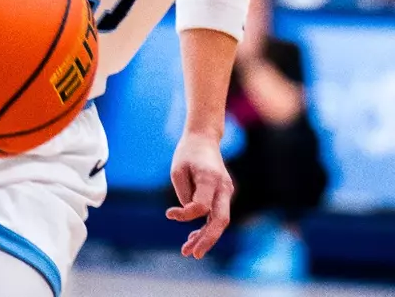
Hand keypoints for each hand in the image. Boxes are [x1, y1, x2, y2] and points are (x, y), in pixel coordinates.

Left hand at [165, 132, 233, 258]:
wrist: (203, 139)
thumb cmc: (187, 154)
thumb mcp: (178, 170)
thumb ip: (184, 194)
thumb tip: (189, 216)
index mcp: (209, 178)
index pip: (201, 206)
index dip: (185, 215)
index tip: (169, 213)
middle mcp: (222, 186)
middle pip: (220, 219)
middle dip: (208, 239)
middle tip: (194, 254)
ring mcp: (226, 192)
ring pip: (220, 221)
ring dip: (205, 238)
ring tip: (187, 251)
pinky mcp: (223, 195)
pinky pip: (217, 215)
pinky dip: (206, 228)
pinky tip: (193, 238)